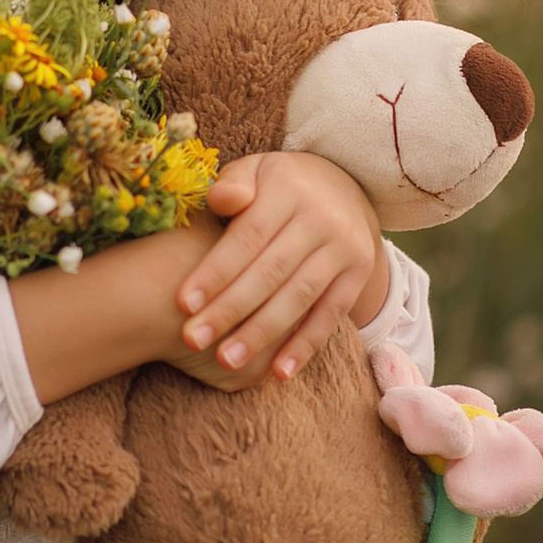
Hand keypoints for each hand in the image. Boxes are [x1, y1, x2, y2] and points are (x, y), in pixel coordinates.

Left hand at [169, 152, 387, 384]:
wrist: (343, 186)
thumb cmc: (276, 186)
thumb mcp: (255, 171)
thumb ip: (232, 184)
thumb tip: (221, 199)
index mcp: (288, 190)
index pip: (248, 237)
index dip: (216, 271)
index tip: (183, 304)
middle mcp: (322, 219)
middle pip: (270, 271)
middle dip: (230, 310)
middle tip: (193, 339)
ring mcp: (345, 248)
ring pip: (299, 297)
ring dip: (262, 333)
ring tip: (227, 361)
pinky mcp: (359, 274)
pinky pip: (331, 315)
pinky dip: (305, 345)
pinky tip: (278, 372)